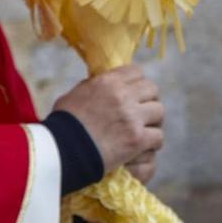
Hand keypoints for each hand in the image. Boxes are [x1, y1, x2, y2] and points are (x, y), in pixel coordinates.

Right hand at [53, 65, 164, 180]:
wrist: (63, 150)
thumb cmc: (64, 124)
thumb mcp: (75, 95)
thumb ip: (92, 86)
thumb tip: (101, 81)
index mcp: (108, 82)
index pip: (136, 72)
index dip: (137, 83)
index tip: (134, 93)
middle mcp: (123, 96)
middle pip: (152, 90)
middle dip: (148, 100)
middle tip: (142, 112)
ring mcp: (132, 118)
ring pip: (159, 112)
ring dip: (153, 121)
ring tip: (145, 130)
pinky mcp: (137, 139)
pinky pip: (158, 136)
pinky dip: (152, 142)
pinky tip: (144, 146)